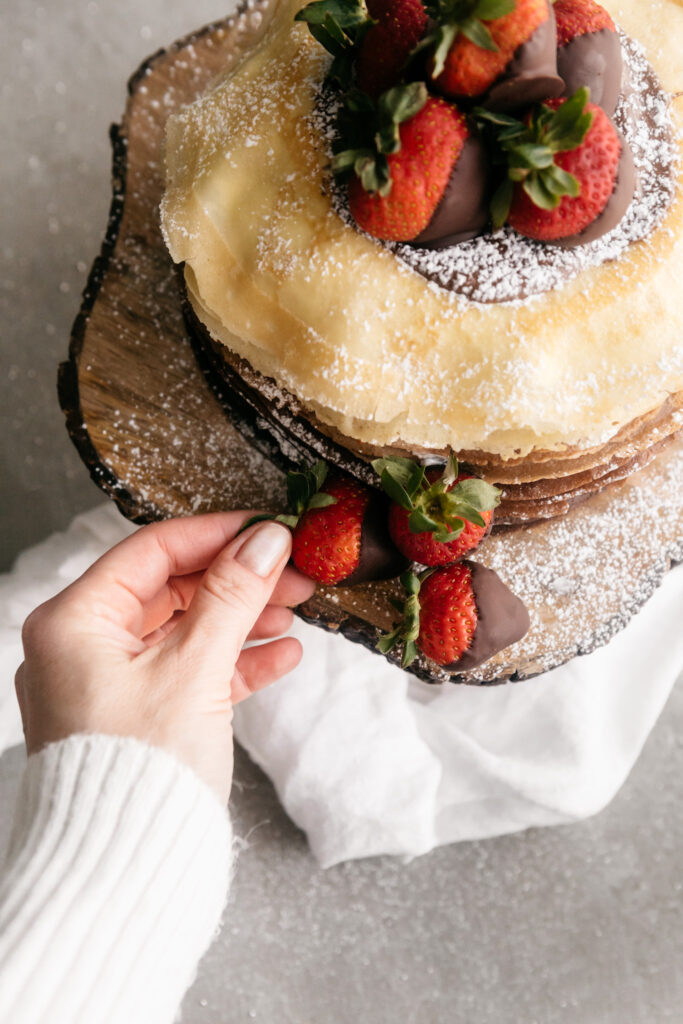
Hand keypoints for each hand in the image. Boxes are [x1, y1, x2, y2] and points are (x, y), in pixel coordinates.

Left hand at [15, 513, 314, 801]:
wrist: (121, 874)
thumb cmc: (135, 774)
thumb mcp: (194, 670)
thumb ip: (233, 597)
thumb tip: (266, 541)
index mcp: (74, 622)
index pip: (152, 551)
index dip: (218, 535)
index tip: (269, 529)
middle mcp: (83, 647)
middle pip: (172, 590)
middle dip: (238, 582)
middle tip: (294, 575)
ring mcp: (109, 684)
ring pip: (185, 630)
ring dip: (243, 620)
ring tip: (293, 614)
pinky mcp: (136, 716)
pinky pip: (189, 672)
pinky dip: (234, 662)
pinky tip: (281, 655)